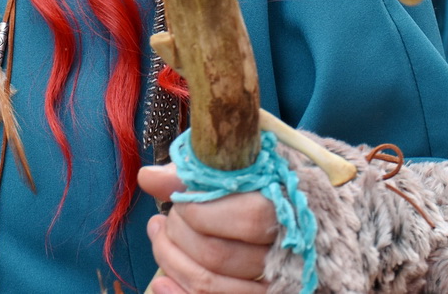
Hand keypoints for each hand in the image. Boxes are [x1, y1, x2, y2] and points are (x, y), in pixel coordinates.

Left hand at [139, 165, 277, 293]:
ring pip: (209, 285)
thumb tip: (147, 177)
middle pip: (217, 254)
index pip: (243, 218)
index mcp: (284, 209)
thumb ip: (199, 170)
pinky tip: (161, 281)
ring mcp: (271, 281)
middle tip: (166, 219)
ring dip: (172, 262)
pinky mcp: (261, 293)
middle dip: (177, 235)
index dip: (198, 210)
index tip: (180, 200)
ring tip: (159, 237)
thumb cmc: (269, 185)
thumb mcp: (243, 166)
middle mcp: (284, 252)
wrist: (300, 214)